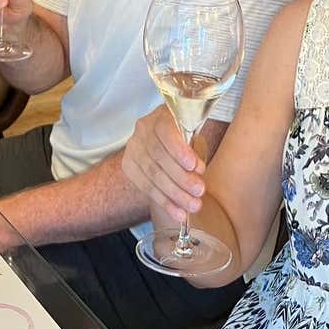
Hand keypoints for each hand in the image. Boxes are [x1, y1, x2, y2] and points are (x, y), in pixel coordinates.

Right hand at [122, 105, 206, 224]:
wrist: (167, 139)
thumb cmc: (185, 135)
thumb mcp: (194, 133)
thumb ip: (195, 148)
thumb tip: (197, 171)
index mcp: (162, 115)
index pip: (166, 131)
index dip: (179, 150)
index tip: (196, 167)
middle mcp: (143, 129)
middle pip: (159, 157)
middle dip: (181, 178)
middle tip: (200, 192)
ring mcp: (133, 147)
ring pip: (152, 174)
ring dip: (174, 194)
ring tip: (192, 206)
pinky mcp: (128, 166)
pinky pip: (145, 187)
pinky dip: (164, 202)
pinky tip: (177, 213)